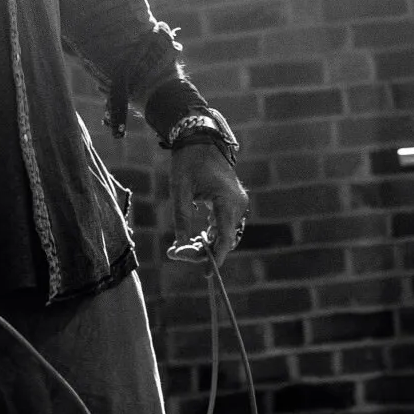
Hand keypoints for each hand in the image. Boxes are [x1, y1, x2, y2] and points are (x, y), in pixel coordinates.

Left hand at [166, 140, 249, 265]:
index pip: (224, 237)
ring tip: (180, 247)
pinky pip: (226, 225)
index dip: (216, 258)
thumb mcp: (180, 190)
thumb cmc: (188, 161)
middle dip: (202, 252)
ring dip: (207, 245)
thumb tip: (180, 246)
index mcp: (226, 200)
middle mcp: (238, 204)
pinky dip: (212, 235)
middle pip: (225, 239)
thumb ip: (182, 218)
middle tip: (175, 253)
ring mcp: (238, 203)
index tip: (207, 274)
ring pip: (225, 234)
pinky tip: (195, 238)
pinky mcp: (234, 202)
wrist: (200, 139)